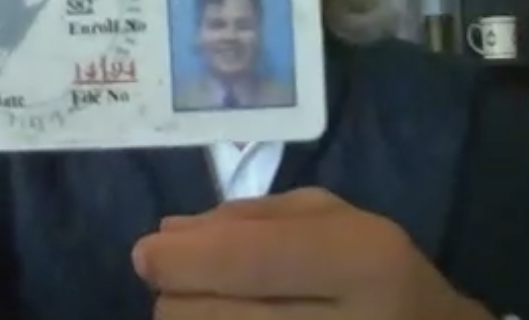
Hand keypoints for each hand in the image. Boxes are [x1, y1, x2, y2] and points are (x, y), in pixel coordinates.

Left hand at [132, 188, 494, 319]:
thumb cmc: (381, 276)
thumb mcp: (336, 221)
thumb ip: (251, 218)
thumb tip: (168, 234)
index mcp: (362, 261)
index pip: (246, 261)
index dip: (180, 259)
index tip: (148, 254)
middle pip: (206, 317)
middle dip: (178, 298)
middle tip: (188, 289)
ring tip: (216, 311)